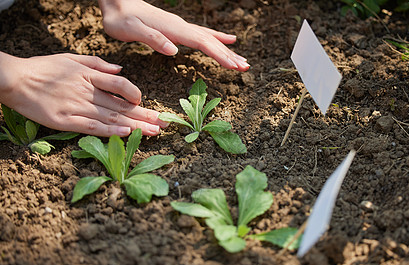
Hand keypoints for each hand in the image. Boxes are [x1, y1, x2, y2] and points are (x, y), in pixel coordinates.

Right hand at [0, 52, 167, 136]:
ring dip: (134, 126)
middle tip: (163, 124)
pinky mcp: (66, 121)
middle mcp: (87, 92)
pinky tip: (126, 135)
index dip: (135, 94)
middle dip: (144, 115)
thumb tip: (120, 68)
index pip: (121, 85)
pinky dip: (110, 132)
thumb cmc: (43, 69)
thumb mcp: (71, 59)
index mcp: (89, 77)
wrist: (14, 79)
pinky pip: (92, 127)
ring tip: (152, 132)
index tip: (144, 103)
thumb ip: (97, 64)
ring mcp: (77, 107)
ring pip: (111, 118)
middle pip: (121, 105)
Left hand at [98, 0, 249, 70]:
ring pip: (210, 39)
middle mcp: (181, 27)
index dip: (220, 55)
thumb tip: (174, 50)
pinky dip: (217, 38)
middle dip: (229, 55)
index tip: (235, 66)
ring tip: (242, 60)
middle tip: (245, 67)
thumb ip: (153, 39)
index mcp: (173, 29)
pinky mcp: (178, 28)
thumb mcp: (131, 31)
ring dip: (226, 50)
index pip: (203, 43)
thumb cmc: (121, 19)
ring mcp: (181, 27)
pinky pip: (203, 34)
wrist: (116, 3)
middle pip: (211, 42)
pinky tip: (228, 39)